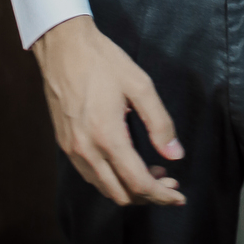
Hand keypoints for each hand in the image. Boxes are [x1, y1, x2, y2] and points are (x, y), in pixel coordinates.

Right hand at [32, 15, 185, 207]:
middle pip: (121, 194)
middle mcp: (86, 151)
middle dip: (149, 196)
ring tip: (152, 173)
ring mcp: (72, 150)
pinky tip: (126, 163)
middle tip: (169, 182)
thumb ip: (159, 122)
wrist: (63, 46)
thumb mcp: (139, 84)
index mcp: (107, 136)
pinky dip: (112, 179)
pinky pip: (91, 176)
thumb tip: (175, 154)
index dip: (162, 195)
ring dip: (130, 189)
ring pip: (104, 188)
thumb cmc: (102, 61)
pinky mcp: (65, 145)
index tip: (180, 197)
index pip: (138, 183)